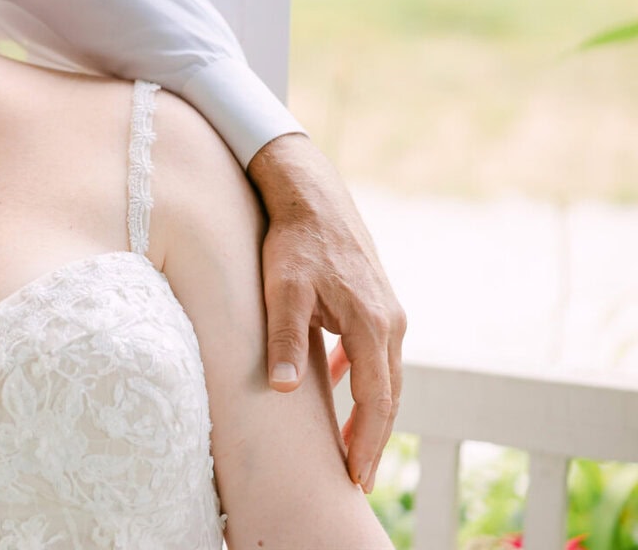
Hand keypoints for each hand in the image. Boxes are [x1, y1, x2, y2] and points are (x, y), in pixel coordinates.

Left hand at [248, 133, 405, 492]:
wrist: (311, 194)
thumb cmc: (293, 240)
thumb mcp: (282, 289)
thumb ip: (285, 339)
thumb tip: (287, 390)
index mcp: (372, 325)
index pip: (375, 401)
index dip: (367, 443)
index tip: (356, 477)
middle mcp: (390, 322)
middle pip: (387, 395)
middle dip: (373, 438)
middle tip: (356, 477)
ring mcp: (387, 310)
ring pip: (384, 374)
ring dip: (370, 410)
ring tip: (351, 445)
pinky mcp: (375, 300)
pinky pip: (374, 350)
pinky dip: (362, 375)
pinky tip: (340, 383)